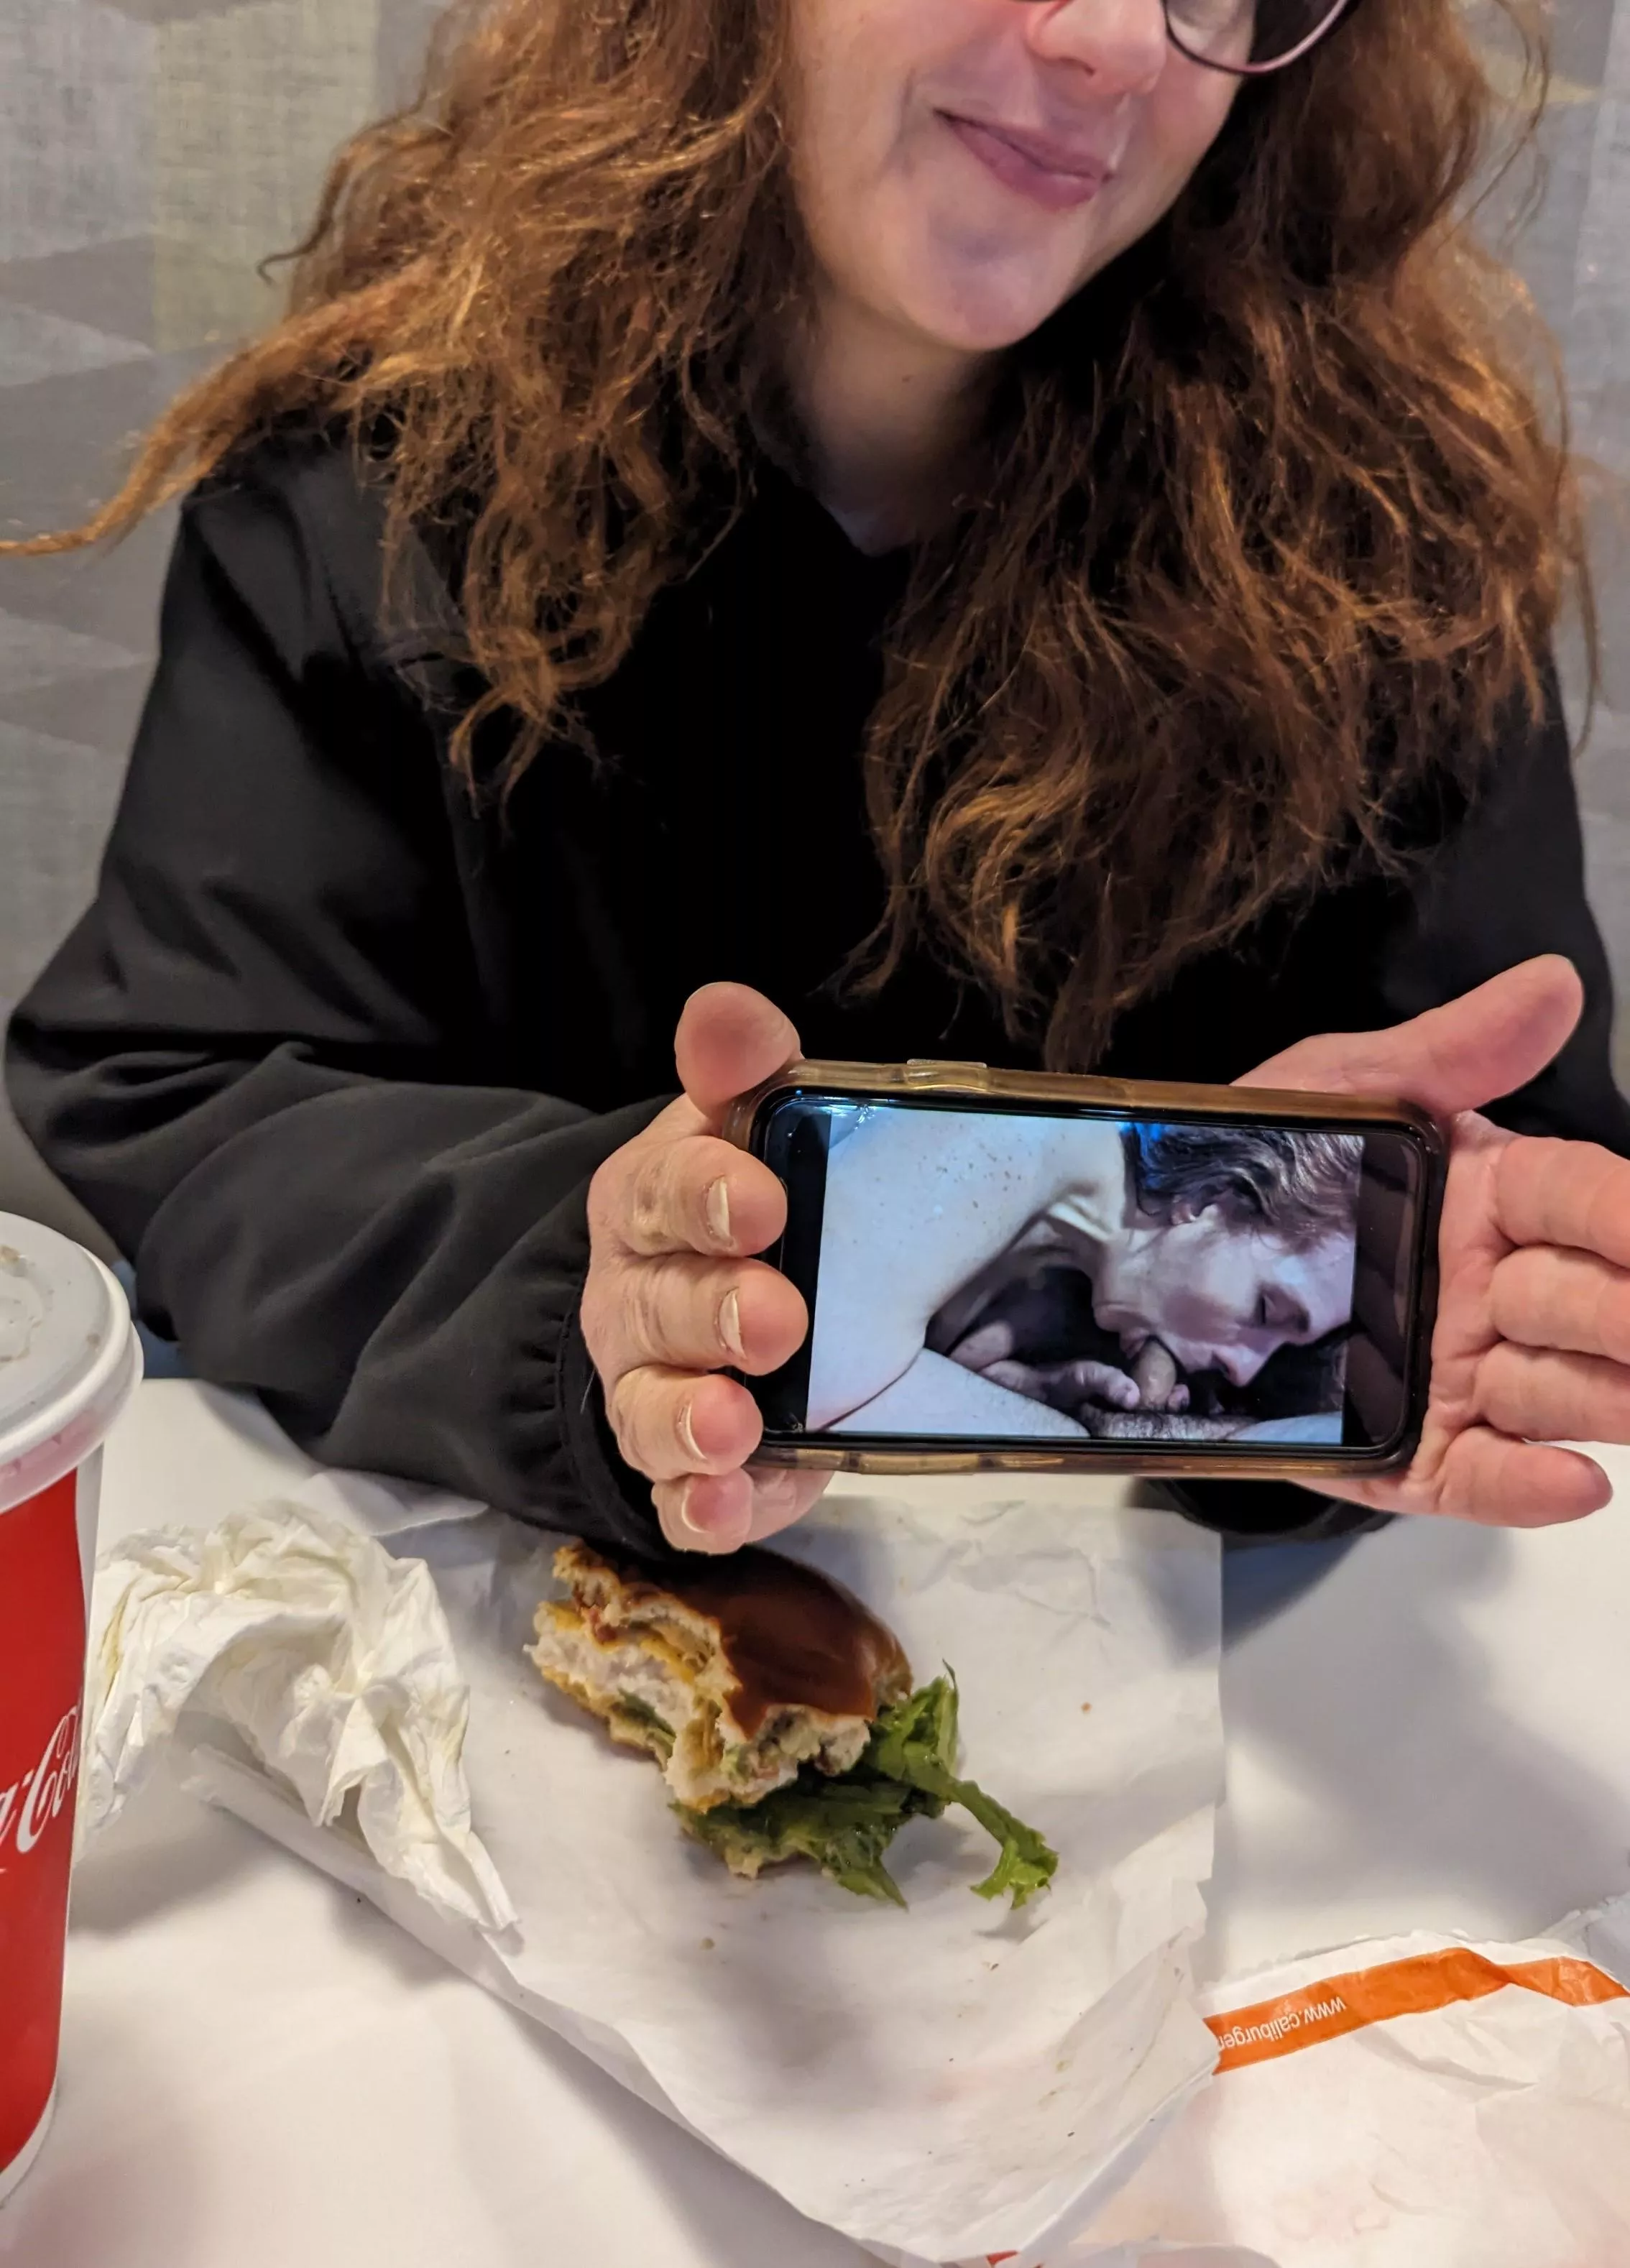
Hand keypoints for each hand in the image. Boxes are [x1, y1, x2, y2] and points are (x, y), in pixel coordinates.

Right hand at [582, 984, 828, 1553]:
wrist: (691, 1290)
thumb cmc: (732, 1198)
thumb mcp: (737, 1125)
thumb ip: (742, 1071)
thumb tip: (726, 1008)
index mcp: (647, 1204)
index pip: (660, 1193)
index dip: (705, 1196)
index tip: (764, 1199)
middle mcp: (634, 1301)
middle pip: (657, 1310)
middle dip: (713, 1314)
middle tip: (779, 1316)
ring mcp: (651, 1389)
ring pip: (652, 1412)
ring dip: (693, 1422)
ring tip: (735, 1426)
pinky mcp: (686, 1468)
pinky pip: (680, 1499)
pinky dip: (704, 1509)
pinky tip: (732, 1507)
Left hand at [1241, 956, 1629, 1526]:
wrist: (1142, 1260)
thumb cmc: (1256, 1161)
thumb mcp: (1340, 1088)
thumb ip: (1449, 1050)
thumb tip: (1555, 984)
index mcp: (1494, 1196)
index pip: (1588, 1200)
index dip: (1626, 1219)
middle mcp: (1495, 1290)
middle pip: (1596, 1306)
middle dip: (1624, 1316)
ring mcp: (1459, 1376)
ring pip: (1565, 1396)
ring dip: (1597, 1393)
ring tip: (1612, 1390)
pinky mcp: (1412, 1453)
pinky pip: (1483, 1477)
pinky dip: (1530, 1484)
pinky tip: (1573, 1478)